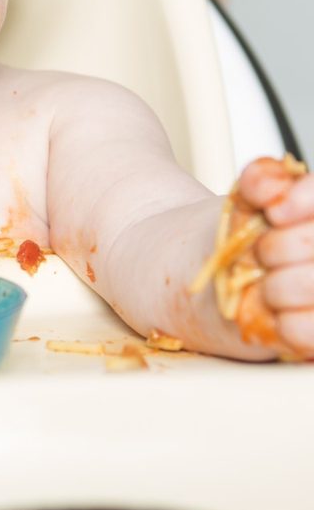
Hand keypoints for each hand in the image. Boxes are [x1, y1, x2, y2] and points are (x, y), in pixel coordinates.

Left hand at [237, 157, 313, 358]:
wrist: (207, 275)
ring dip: (276, 285)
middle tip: (258, 254)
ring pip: (311, 285)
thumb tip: (273, 185)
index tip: (274, 212)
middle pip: (312, 242)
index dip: (304, 201)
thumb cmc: (236, 236)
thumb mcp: (244, 198)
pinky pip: (308, 329)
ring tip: (262, 283)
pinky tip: (272, 309)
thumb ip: (262, 179)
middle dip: (276, 248)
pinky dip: (284, 321)